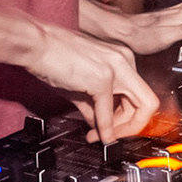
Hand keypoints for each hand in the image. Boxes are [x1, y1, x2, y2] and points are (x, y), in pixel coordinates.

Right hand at [20, 20, 158, 141]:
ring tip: (100, 136)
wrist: (34, 44)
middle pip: (147, 103)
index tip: (118, 130)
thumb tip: (102, 128)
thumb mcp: (80, 86)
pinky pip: (108, 112)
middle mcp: (124, 60)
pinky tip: (97, 134)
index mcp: (121, 59)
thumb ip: (95, 107)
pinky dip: (105, 128)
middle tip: (111, 138)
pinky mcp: (102, 77)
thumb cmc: (52, 58)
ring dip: (120, 129)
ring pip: (140, 107)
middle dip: (130, 127)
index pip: (140, 95)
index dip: (131, 118)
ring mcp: (116, 67)